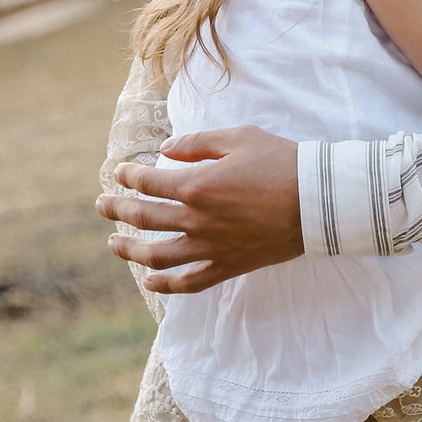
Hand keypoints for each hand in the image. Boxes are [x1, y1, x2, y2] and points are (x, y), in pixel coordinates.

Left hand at [97, 126, 303, 293]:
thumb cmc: (283, 162)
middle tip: (102, 205)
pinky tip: (149, 280)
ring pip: (156, 255)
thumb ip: (198, 143)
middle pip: (142, 217)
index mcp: (196, 186)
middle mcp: (196, 220)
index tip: (120, 172)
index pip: (147, 182)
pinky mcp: (227, 265)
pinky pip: (188, 282)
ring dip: (129, 250)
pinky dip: (164, 284)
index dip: (128, 176)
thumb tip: (165, 150)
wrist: (319, 201)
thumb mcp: (241, 138)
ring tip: (114, 244)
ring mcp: (210, 247)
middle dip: (116, 208)